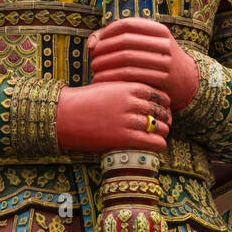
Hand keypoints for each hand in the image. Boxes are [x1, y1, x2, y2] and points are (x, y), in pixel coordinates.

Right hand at [56, 82, 170, 153]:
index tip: (163, 108)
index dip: (164, 103)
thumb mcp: (109, 86)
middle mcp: (131, 102)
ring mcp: (128, 120)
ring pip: (160, 127)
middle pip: (161, 110)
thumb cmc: (85, 100)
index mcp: (129, 86)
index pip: (159, 94)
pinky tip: (157, 145)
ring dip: (163, 132)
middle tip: (164, 123)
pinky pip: (153, 142)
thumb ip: (127, 89)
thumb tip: (146, 97)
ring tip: (160, 135)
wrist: (65, 115)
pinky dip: (159, 144)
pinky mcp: (124, 138)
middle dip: (165, 118)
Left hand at [87, 18, 199, 110]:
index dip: (107, 33)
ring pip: (127, 59)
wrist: (184, 79)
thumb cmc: (154, 58)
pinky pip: (131, 76)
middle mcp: (164, 43)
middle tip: (92, 59)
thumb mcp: (143, 43)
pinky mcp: (162, 79)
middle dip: (104, 50)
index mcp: (159, 30)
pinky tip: (102, 81)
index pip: (127, 24)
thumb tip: (91, 44)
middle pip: (125, 42)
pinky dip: (112, 78)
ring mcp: (165, 61)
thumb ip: (115, 39)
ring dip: (105, 64)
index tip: (96, 44)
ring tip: (94, 70)